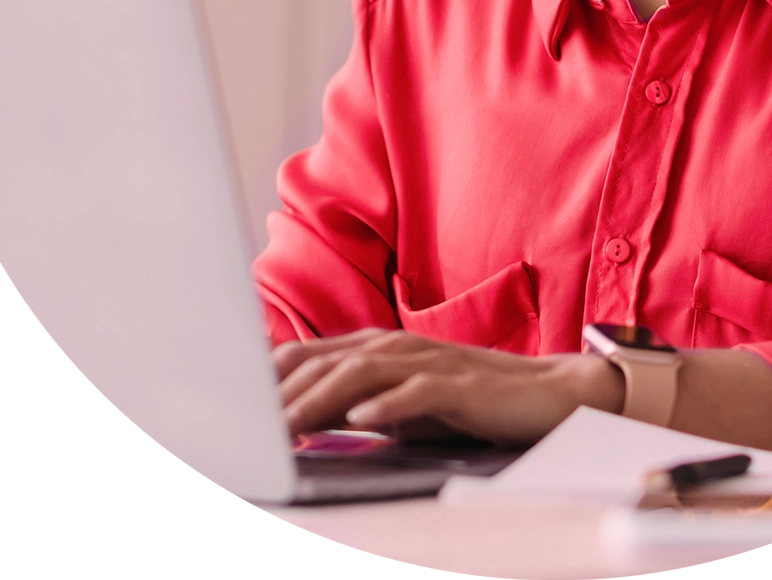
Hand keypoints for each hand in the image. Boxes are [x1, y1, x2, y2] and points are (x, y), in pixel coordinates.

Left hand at [273, 328, 625, 444]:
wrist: (547, 394)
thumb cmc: (469, 402)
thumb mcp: (401, 405)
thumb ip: (355, 403)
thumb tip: (297, 420)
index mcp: (379, 348)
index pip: (308, 356)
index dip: (265, 379)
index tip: (224, 404)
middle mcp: (399, 346)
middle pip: (326, 362)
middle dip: (280, 394)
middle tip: (240, 425)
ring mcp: (430, 361)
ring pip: (362, 372)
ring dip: (319, 399)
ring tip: (285, 425)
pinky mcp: (461, 383)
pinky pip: (418, 392)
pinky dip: (386, 405)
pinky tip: (360, 421)